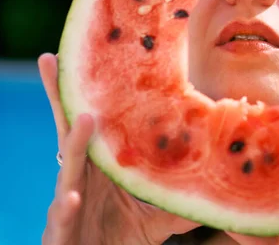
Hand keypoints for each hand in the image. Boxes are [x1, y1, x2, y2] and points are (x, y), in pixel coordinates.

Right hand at [39, 53, 278, 244]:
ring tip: (86, 119)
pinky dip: (64, 207)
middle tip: (54, 58)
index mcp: (100, 162)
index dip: (87, 87)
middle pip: (68, 128)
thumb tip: (225, 181)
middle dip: (60, 94)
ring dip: (75, 143)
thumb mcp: (157, 212)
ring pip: (67, 167)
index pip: (91, 118)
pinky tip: (70, 197)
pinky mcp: (59, 230)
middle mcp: (79, 173)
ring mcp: (66, 198)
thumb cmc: (120, 231)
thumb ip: (183, 194)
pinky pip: (61, 216)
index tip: (88, 50)